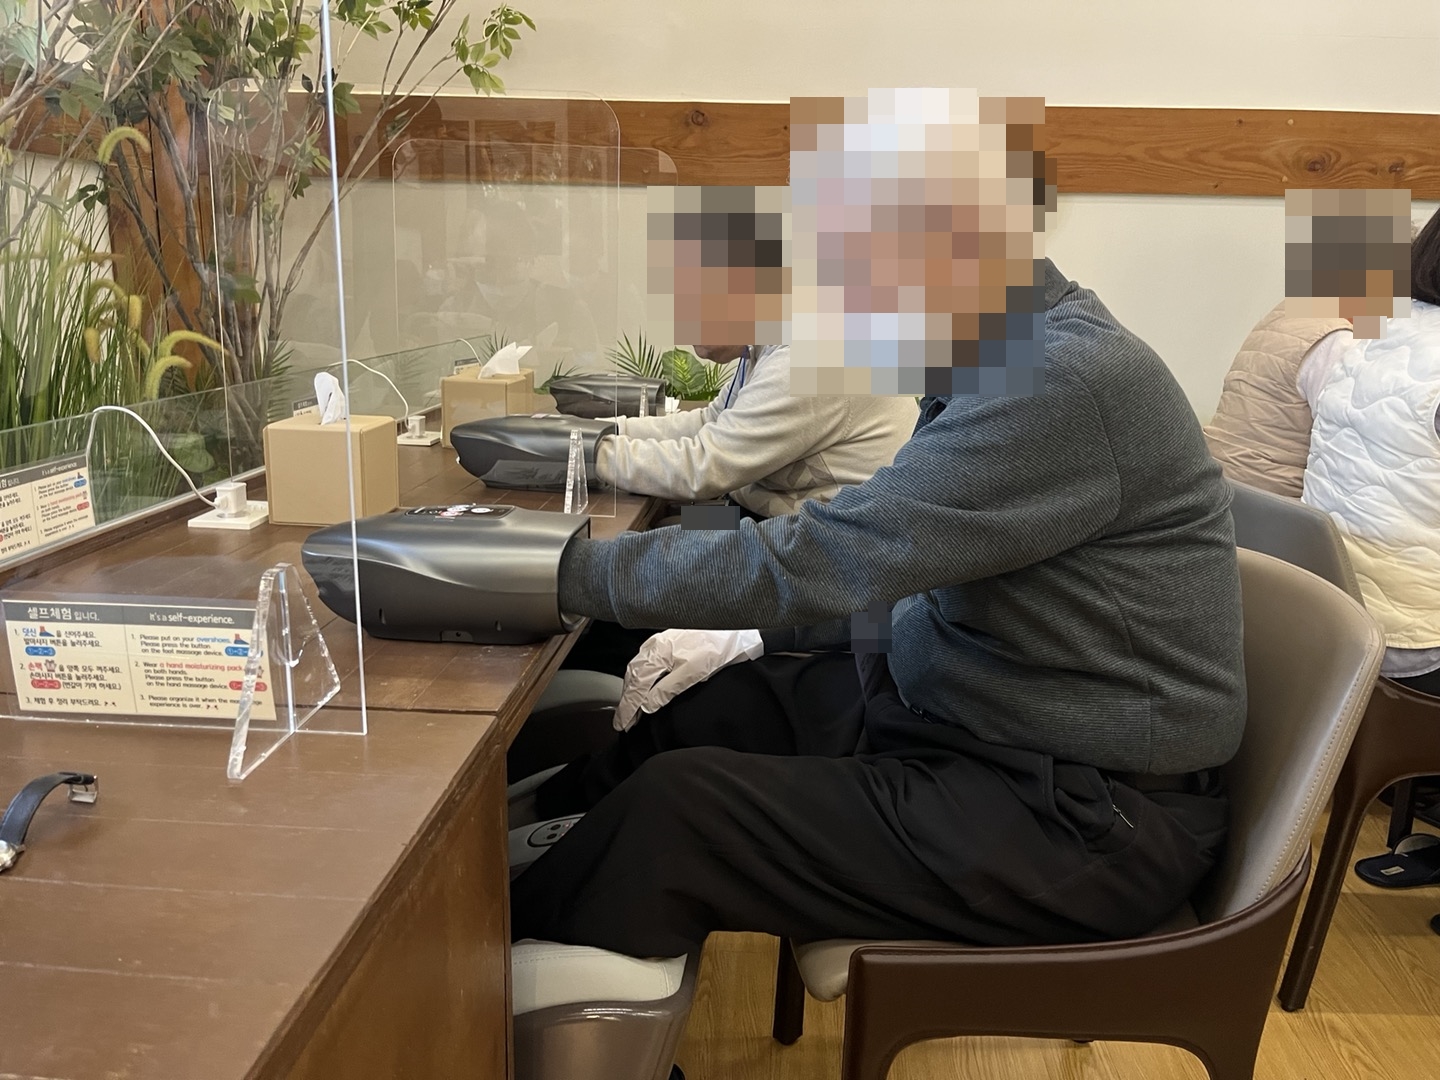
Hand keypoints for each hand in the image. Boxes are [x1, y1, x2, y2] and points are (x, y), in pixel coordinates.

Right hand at [615, 629, 763, 730]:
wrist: (733, 630)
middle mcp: (654, 645)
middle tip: (623, 723)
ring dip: (632, 691)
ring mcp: (659, 643)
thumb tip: (646, 706)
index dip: (628, 707)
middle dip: (626, 701)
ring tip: (631, 710)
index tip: (623, 724)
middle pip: (632, 677)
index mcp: (657, 651)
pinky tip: (643, 688)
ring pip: (636, 671)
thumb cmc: (716, 648)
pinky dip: (640, 680)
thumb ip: (666, 690)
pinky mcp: (666, 644)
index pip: (636, 684)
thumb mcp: (692, 674)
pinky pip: (645, 664)